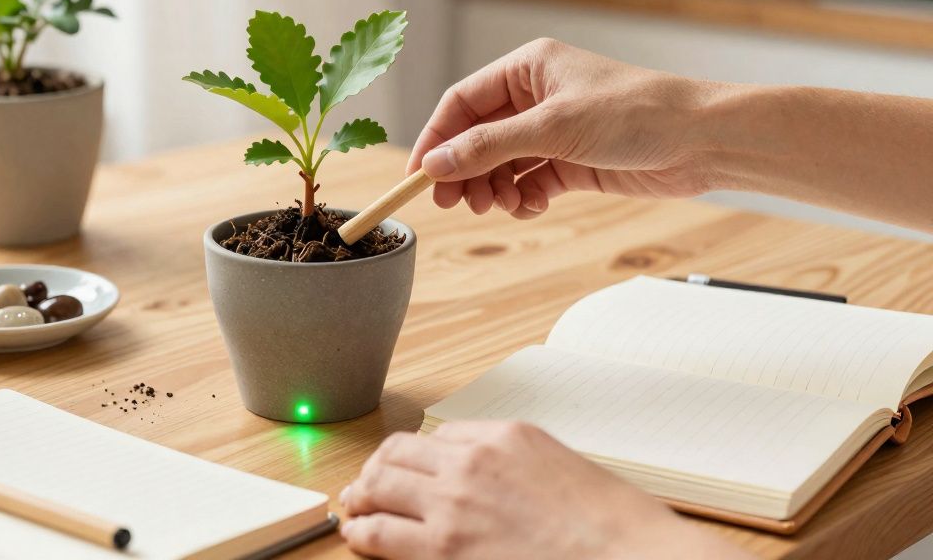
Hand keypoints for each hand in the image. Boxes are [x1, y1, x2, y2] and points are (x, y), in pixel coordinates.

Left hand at [339, 421, 747, 559]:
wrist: (630, 557)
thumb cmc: (614, 527)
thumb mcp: (563, 468)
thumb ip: (518, 464)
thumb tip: (492, 480)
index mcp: (506, 436)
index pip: (442, 436)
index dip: (420, 456)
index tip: (410, 468)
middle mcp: (472, 461)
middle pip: (399, 453)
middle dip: (378, 469)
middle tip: (365, 484)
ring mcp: (454, 504)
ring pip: (382, 486)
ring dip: (363, 494)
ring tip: (353, 506)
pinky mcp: (444, 548)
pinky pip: (383, 533)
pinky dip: (362, 531)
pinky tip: (356, 534)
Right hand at [407, 38, 722, 217]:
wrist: (702, 141)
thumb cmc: (637, 113)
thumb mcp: (553, 128)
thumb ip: (488, 147)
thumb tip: (436, 165)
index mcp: (528, 67)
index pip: (462, 102)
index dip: (436, 139)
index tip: (418, 178)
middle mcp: (537, 95)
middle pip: (477, 136)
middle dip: (465, 171)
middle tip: (457, 204)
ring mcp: (554, 130)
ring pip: (500, 163)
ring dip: (494, 188)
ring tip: (501, 207)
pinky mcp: (573, 160)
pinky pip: (529, 181)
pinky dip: (523, 198)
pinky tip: (532, 206)